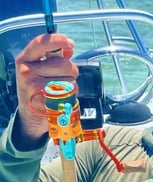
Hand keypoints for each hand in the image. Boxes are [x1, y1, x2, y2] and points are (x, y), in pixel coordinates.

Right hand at [14, 34, 77, 148]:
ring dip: (71, 84)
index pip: (41, 43)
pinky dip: (70, 96)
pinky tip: (61, 98)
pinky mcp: (44, 101)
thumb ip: (53, 57)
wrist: (30, 114)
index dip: (58, 40)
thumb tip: (69, 48)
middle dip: (71, 70)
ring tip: (60, 89)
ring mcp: (34, 87)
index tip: (71, 43)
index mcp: (25, 59)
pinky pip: (68, 94)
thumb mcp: (40, 68)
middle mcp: (26, 71)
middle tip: (64, 77)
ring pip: (69, 80)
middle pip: (64, 64)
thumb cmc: (38, 86)